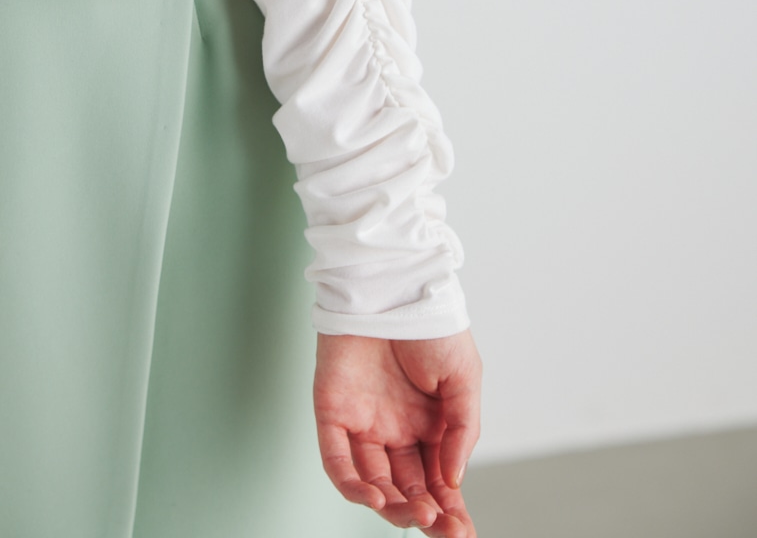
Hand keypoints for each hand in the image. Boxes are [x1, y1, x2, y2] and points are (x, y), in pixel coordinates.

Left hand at [314, 331, 481, 536]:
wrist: (394, 284)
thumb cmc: (431, 324)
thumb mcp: (464, 377)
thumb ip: (462, 431)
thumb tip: (453, 481)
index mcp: (429, 424)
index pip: (438, 480)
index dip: (451, 509)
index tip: (464, 535)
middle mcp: (395, 429)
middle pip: (407, 488)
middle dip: (425, 515)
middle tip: (443, 530)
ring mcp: (363, 423)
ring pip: (374, 482)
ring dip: (393, 506)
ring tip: (417, 515)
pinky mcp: (333, 412)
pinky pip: (338, 459)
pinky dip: (352, 484)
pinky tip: (374, 497)